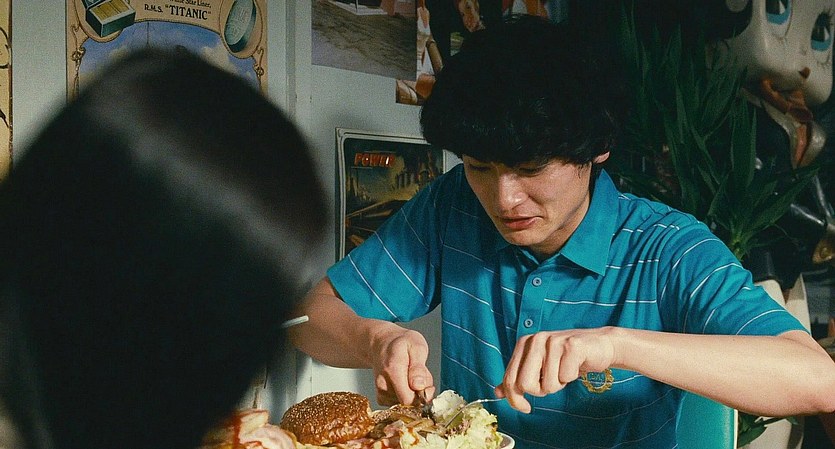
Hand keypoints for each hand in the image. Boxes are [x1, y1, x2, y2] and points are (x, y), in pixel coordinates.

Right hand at [371, 327, 435, 405]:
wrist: (382, 343)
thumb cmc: (402, 343)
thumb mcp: (417, 346)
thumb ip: (418, 367)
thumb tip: (418, 386)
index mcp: (393, 370)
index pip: (408, 400)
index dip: (422, 396)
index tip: (427, 384)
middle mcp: (383, 383)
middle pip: (408, 404)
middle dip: (419, 394)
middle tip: (421, 377)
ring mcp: (380, 391)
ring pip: (404, 404)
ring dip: (413, 394)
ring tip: (412, 376)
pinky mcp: (381, 396)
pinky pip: (399, 405)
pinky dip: (405, 395)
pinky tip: (405, 382)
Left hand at [495, 327, 615, 412]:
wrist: (599, 345)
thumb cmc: (566, 358)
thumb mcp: (539, 366)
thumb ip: (518, 377)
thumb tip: (498, 393)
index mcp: (524, 344)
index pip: (510, 378)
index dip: (515, 399)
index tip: (525, 408)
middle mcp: (536, 339)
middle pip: (525, 384)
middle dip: (539, 391)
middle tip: (551, 382)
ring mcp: (553, 341)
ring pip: (547, 384)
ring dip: (558, 384)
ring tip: (565, 370)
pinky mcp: (572, 346)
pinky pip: (565, 377)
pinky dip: (571, 378)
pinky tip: (575, 366)